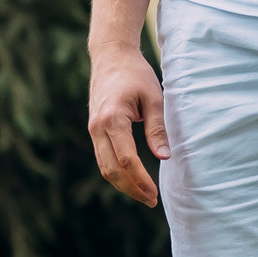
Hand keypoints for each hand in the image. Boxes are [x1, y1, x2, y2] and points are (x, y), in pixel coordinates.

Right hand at [87, 43, 169, 206]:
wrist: (110, 56)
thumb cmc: (135, 74)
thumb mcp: (153, 98)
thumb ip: (157, 129)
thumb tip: (164, 157)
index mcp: (113, 118)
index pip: (126, 159)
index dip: (141, 180)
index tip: (154, 193)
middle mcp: (98, 127)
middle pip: (111, 169)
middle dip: (131, 188)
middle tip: (151, 200)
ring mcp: (93, 129)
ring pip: (104, 167)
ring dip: (123, 184)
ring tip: (143, 194)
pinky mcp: (94, 130)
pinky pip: (103, 158)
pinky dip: (116, 173)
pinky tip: (131, 179)